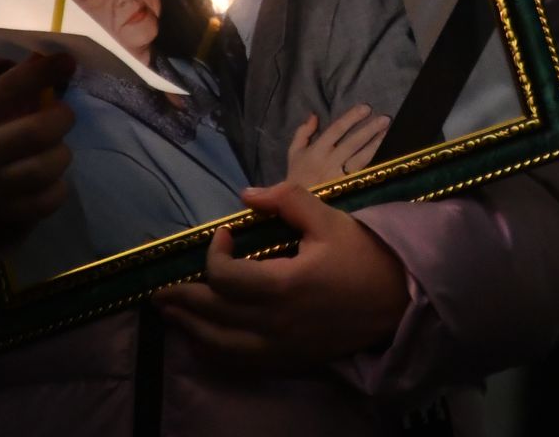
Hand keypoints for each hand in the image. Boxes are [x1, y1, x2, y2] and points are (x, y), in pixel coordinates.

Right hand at [0, 51, 75, 234]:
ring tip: (50, 150)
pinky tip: (47, 178)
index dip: (47, 70)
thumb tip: (61, 61)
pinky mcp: (6, 213)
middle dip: (62, 118)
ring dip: (60, 154)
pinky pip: (50, 199)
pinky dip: (57, 187)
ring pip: (50, 166)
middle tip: (61, 117)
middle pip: (42, 131)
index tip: (67, 63)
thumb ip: (16, 82)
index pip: (16, 84)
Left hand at [156, 183, 411, 368]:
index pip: (226, 276)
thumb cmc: (364, 255)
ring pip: (219, 345)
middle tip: (158, 288)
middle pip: (212, 314)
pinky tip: (202, 340)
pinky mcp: (288, 360)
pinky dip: (213, 351)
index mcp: (285, 285)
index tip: (223, 234)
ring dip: (189, 328)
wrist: (400, 299)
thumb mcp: (330, 218)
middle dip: (182, 298)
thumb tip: (246, 195)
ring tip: (170, 313)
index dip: (214, 254)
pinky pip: (239, 362)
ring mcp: (281, 347)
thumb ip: (287, 201)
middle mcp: (276, 322)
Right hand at [283, 105, 390, 190]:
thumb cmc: (297, 177)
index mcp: (317, 150)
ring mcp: (340, 176)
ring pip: (361, 157)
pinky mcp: (347, 188)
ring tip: (387, 132)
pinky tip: (384, 154)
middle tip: (385, 118)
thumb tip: (315, 115)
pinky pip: (363, 173)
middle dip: (369, 129)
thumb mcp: (294, 153)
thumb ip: (303, 133)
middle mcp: (329, 162)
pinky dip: (374, 162)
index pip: (337, 129)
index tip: (366, 108)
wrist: (297, 206)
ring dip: (375, 144)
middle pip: (353, 142)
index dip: (352, 117)